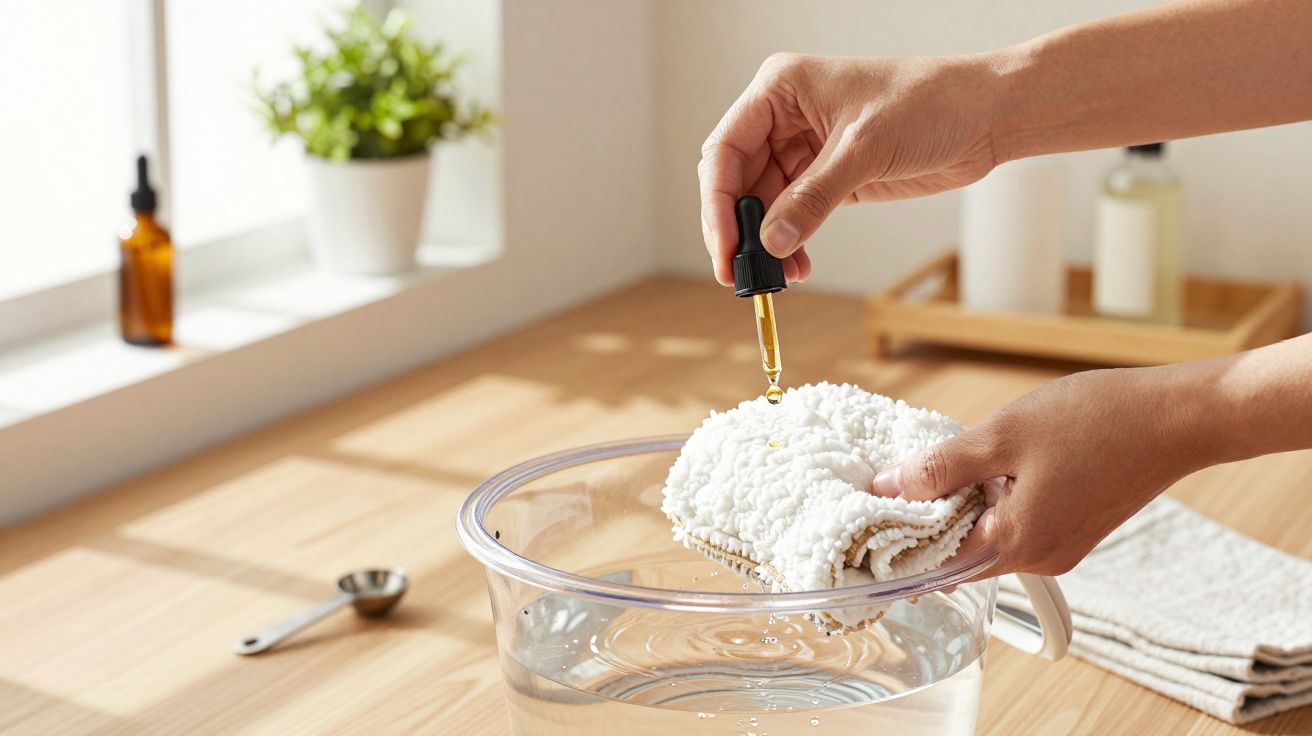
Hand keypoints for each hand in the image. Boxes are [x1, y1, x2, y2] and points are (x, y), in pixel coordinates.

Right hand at [699, 52, 1000, 285]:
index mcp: (780, 89)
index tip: (726, 248)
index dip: (718, 204)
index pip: (725, 150)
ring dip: (767, 243)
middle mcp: (784, 116)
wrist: (985, 116)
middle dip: (739, 230)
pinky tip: (796, 265)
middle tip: (741, 275)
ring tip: (775, 278)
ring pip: (764, 204)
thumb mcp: (864, 149)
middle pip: (737, 181)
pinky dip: (791, 243)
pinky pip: (793, 215)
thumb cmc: (930, 103)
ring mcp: (804, 147)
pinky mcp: (828, 175)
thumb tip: (773, 242)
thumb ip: (813, 197)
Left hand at [871, 366, 1215, 577]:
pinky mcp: (1074, 528)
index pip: (936, 566)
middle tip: (895, 478)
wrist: (1179, 417)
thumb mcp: (1002, 436)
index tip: (865, 519)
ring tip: (941, 462)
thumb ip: (941, 468)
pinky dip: (993, 499)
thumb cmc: (1096, 421)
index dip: (897, 542)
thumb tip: (888, 487)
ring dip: (960, 505)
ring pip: (988, 534)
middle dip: (926, 518)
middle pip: (959, 551)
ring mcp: (1060, 546)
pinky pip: (1017, 522)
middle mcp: (1039, 558)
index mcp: (1016, 544)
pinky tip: (986, 464)